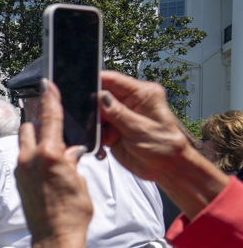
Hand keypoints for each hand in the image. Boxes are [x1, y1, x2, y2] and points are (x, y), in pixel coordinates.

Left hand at [15, 79, 92, 247]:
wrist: (55, 236)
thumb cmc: (72, 213)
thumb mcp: (79, 180)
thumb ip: (72, 160)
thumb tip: (71, 152)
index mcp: (49, 155)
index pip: (50, 118)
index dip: (50, 98)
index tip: (47, 84)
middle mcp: (30, 159)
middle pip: (30, 126)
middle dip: (40, 123)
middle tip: (55, 128)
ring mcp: (20, 170)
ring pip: (24, 142)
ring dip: (35, 140)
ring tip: (52, 150)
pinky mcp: (17, 180)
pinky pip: (23, 158)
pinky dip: (33, 156)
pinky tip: (47, 166)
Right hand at [99, 71, 227, 218]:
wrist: (166, 167)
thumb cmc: (164, 147)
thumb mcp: (140, 129)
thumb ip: (118, 113)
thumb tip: (100, 96)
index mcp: (143, 94)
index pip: (114, 80)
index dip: (96, 82)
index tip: (81, 90)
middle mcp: (131, 101)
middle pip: (101, 96)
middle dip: (95, 111)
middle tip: (98, 125)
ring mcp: (122, 114)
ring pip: (97, 113)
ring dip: (97, 127)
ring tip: (107, 139)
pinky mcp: (115, 127)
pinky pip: (98, 127)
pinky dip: (98, 136)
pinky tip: (106, 145)